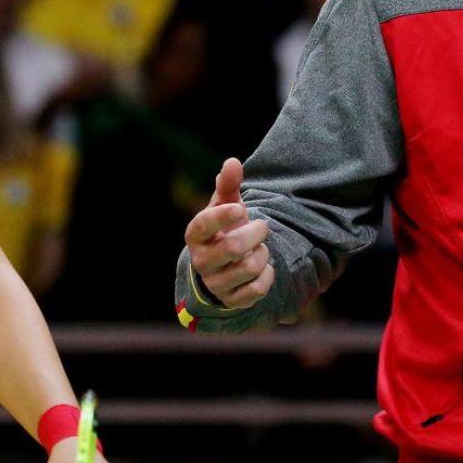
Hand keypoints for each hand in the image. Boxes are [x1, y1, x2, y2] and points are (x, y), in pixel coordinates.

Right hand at [185, 158, 272, 308]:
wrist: (224, 265)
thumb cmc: (225, 228)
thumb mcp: (225, 205)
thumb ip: (228, 184)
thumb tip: (232, 162)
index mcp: (195, 234)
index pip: (203, 225)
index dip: (222, 216)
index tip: (241, 209)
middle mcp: (201, 260)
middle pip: (233, 247)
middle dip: (256, 234)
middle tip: (262, 227)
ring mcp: (215, 283)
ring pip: (249, 268)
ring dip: (263, 254)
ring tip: (259, 249)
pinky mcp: (231, 301)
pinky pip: (257, 289)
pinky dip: (267, 275)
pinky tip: (262, 268)